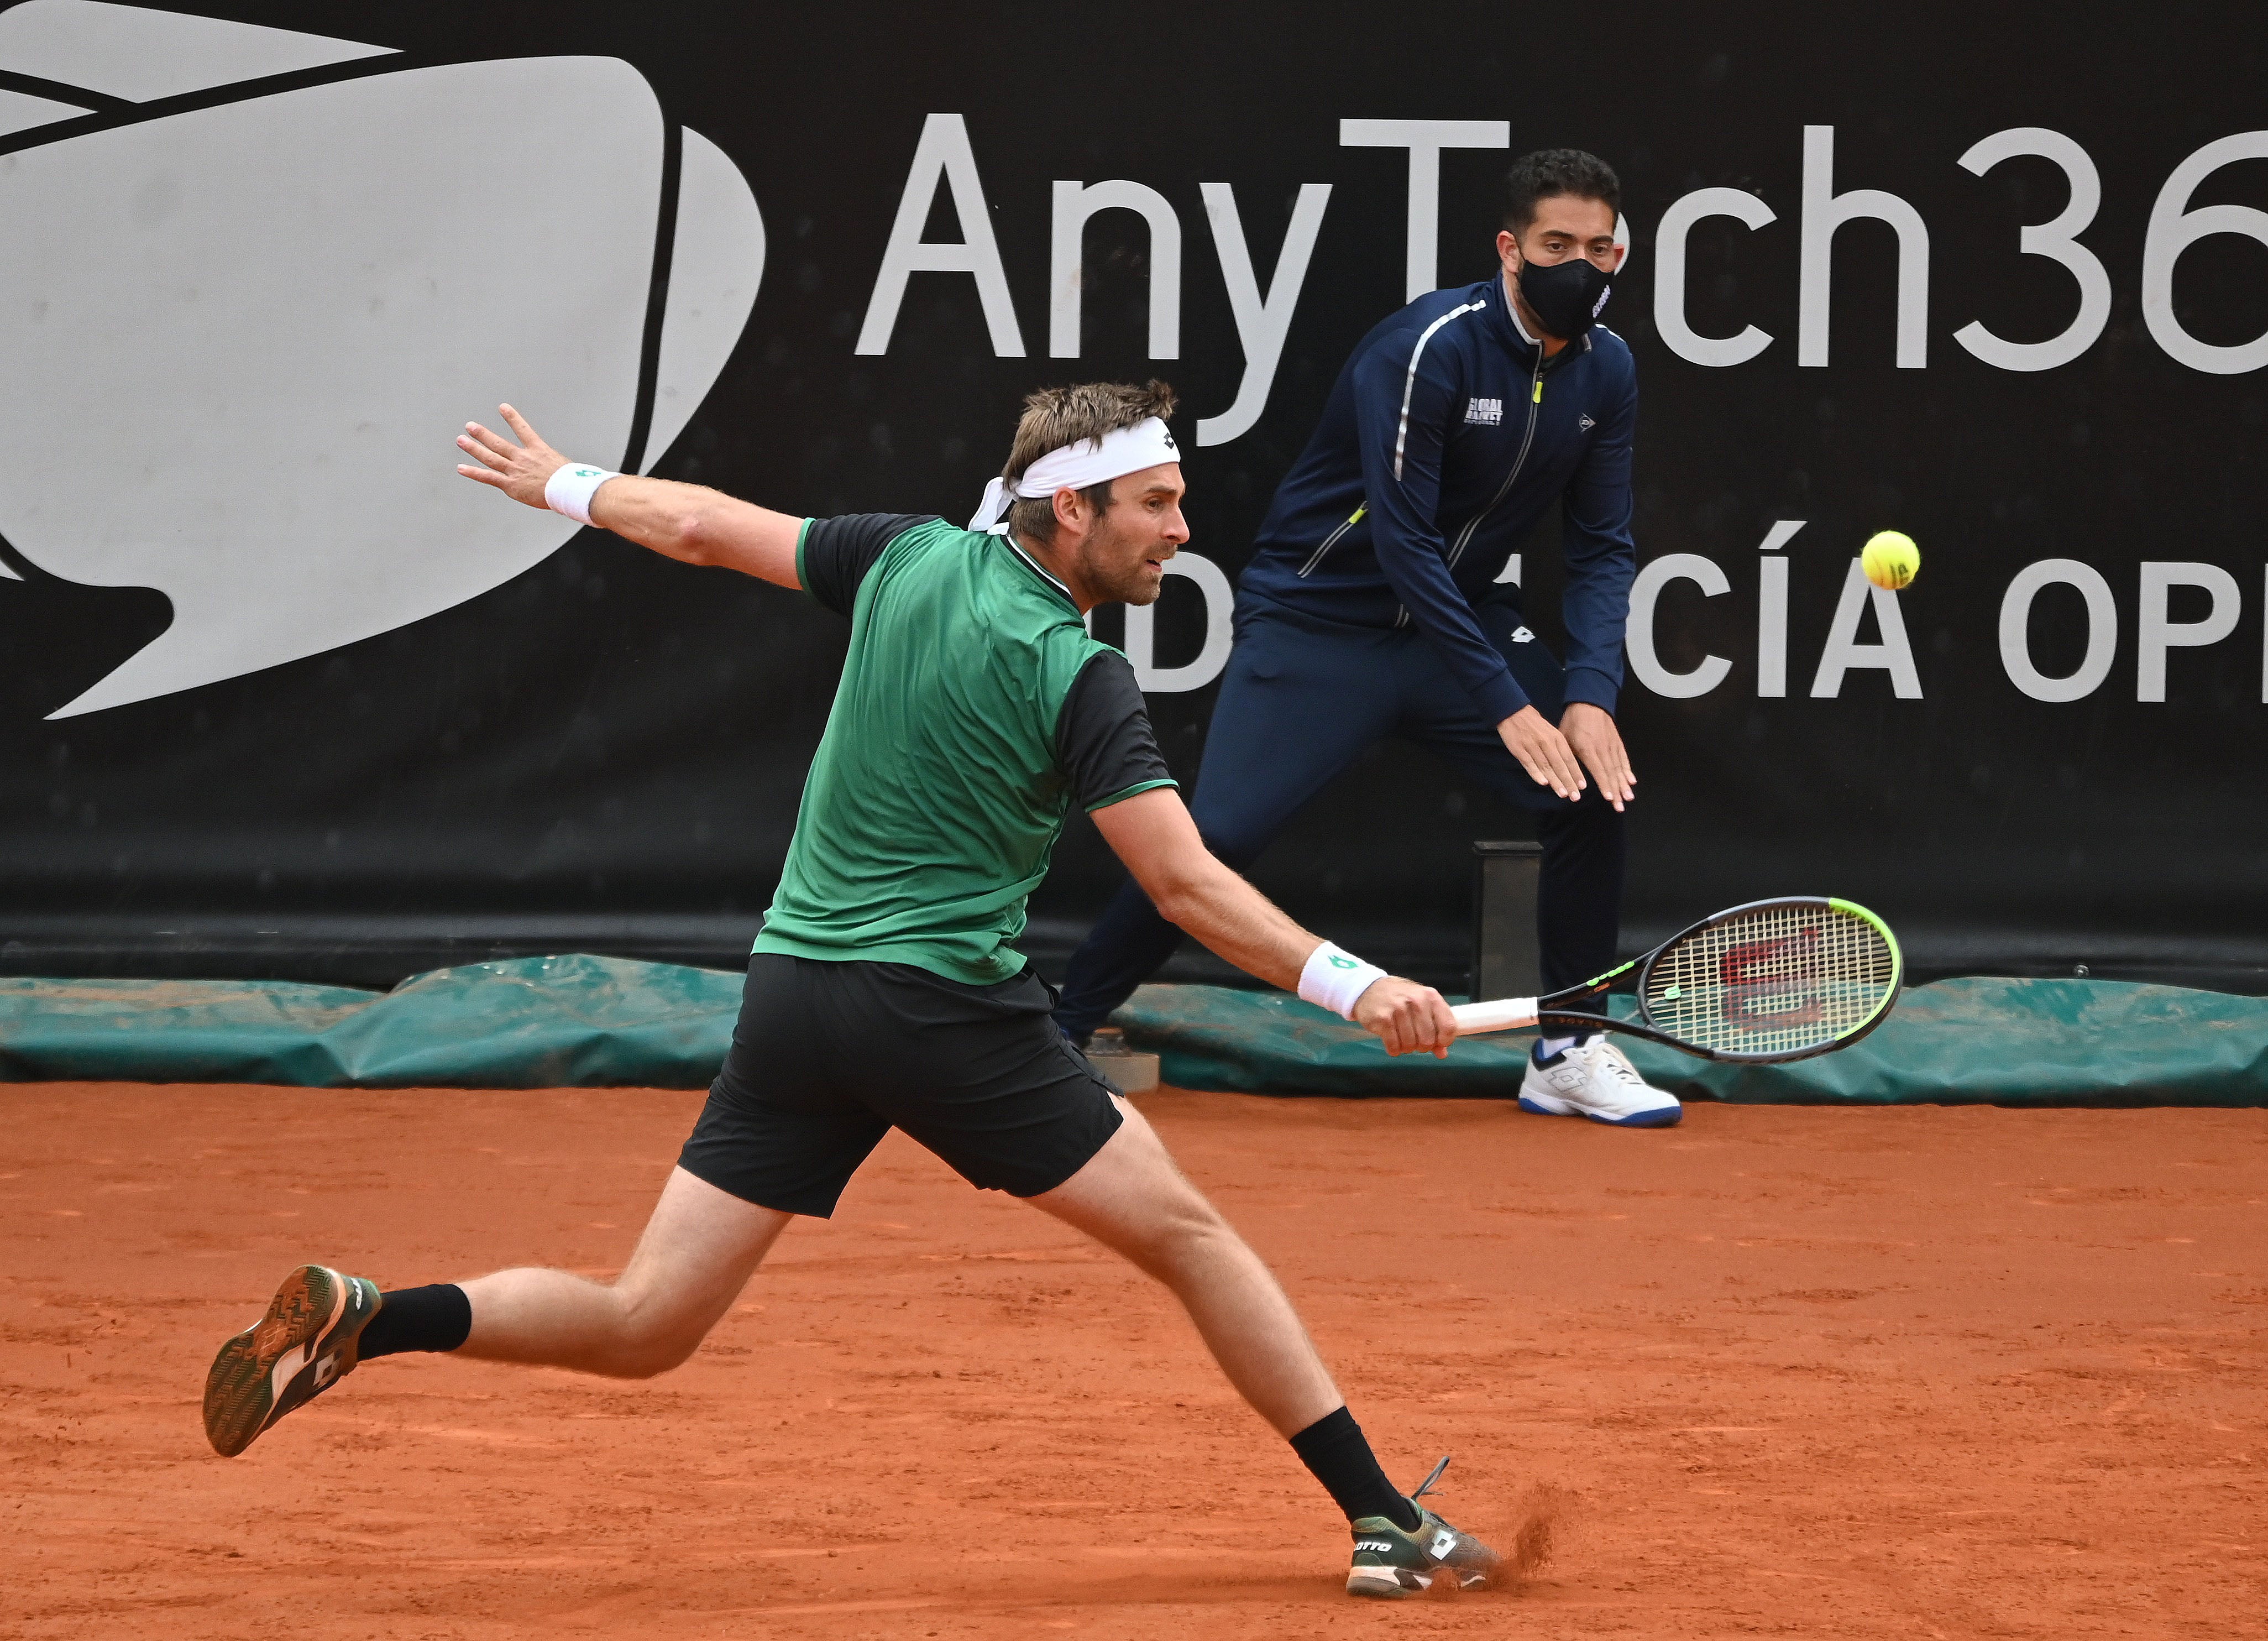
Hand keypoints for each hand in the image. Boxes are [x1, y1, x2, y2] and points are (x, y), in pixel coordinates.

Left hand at [455, 405, 569, 510]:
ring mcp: (515, 470)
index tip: (503, 407)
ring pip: (490, 457)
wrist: (568, 489)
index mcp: (538, 451)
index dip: (512, 418)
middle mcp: (523, 458)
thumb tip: (563, 473)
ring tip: (461, 440)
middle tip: (470, 426)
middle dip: (483, 434)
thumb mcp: (566, 467)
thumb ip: (556, 467)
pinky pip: (488, 477)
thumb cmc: (572, 482)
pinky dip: (474, 472)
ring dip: (474, 448)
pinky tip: (461, 468)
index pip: (523, 430)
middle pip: (499, 443)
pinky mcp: (511, 485)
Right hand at [1352, 977, 1458, 1057]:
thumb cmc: (1400, 997)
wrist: (1369, 987)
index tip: (1438, 1044)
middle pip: (1428, 1040)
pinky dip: (1393, 1049)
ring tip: (1401, 1038)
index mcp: (1430, 996)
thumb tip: (1442, 1053)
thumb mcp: (1421, 1005)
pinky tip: (1391, 1040)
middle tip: (1414, 1040)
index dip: (1444, 1041)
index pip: (1448, 1026)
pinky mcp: (1383, 1019)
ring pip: (1410, 1045)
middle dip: (1421, 1046)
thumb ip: (1435, 1026)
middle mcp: (1416, 1001)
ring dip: (1406, 1047)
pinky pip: (1394, 1046)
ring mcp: (1399, 1009)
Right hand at [1497, 705, 1585, 799]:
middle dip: (1568, 782)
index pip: (1569, 759)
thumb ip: (1559, 749)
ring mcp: (1533, 746)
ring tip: (1562, 794)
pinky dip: (1536, 773)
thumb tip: (1568, 767)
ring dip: (1555, 781)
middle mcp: (1547, 742)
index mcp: (1557, 738)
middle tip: (1575, 796)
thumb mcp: (1551, 732)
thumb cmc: (1534, 724)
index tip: (1582, 787)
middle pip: (1560, 765)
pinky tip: (1543, 783)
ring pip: (1546, 766)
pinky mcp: (1519, 749)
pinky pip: (1529, 763)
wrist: (1514, 712)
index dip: (1576, 773)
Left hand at [1561, 702, 1633, 810]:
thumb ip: (1567, 758)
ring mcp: (1612, 746)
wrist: (1589, 703)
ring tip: (1629, 798)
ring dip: (1624, 784)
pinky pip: (1623, 758)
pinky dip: (1628, 770)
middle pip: (1611, 773)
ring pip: (1619, 768)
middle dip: (1616, 791)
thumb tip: (1565, 778)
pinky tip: (1631, 781)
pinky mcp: (1617, 742)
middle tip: (1620, 807)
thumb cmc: (1573, 723)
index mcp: (1588, 749)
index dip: (1604, 785)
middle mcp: (1602, 749)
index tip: (1609, 798)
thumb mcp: (1564, 739)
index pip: (1598, 771)